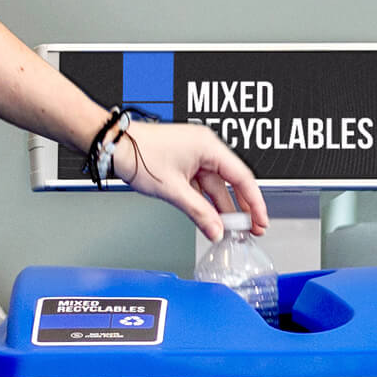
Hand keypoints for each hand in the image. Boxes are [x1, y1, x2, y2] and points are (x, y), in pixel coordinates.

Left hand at [110, 121, 269, 241]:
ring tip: (231, 231)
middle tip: (251, 230)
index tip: (261, 220)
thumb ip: (199, 212)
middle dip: (242, 209)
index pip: (242, 177)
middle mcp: (204, 150)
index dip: (254, 202)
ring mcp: (194, 158)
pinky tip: (212, 220)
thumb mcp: (174, 189)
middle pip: (232, 183)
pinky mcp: (184, 166)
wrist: (115, 146)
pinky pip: (202, 188)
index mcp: (208, 146)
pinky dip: (207, 204)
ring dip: (223, 210)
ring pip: (216, 188)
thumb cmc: (140, 153)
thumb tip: (216, 230)